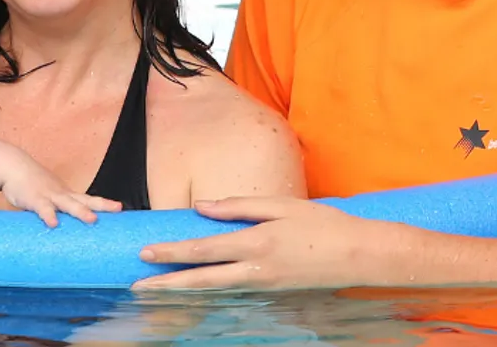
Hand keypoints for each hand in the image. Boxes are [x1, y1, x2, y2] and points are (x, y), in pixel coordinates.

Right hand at [0, 161, 122, 228]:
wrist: (13, 166)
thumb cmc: (33, 185)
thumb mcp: (50, 195)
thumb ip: (58, 212)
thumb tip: (65, 233)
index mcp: (67, 195)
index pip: (90, 199)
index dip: (105, 204)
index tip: (121, 209)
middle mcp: (62, 194)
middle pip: (85, 200)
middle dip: (102, 205)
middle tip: (117, 209)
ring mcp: (49, 196)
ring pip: (68, 204)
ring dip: (80, 211)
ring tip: (92, 219)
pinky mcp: (34, 199)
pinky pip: (43, 209)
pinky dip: (49, 216)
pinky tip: (53, 224)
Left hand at [133, 196, 388, 290]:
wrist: (360, 256)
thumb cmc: (323, 224)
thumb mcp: (281, 205)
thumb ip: (240, 206)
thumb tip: (203, 208)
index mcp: (256, 243)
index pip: (203, 249)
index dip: (172, 253)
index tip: (145, 253)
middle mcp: (255, 269)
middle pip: (201, 280)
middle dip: (166, 283)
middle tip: (137, 285)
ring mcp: (263, 284)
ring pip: (214, 290)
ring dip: (183, 290)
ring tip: (156, 289)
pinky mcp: (272, 290)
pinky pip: (232, 291)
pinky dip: (208, 291)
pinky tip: (194, 287)